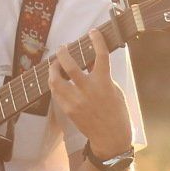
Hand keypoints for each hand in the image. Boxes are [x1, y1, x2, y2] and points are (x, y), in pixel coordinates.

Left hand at [47, 26, 132, 156]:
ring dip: (53, 68)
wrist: (110, 138)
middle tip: (63, 48)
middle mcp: (88, 90)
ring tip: (54, 64)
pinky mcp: (68, 109)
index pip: (100, 55)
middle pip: (69, 65)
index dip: (96, 40)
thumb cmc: (117, 113)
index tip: (92, 32)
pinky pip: (55, 93)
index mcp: (104, 82)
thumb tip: (90, 62)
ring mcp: (76, 100)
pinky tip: (56, 80)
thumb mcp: (114, 90)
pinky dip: (55, 84)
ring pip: (55, 80)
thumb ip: (102, 76)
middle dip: (63, 53)